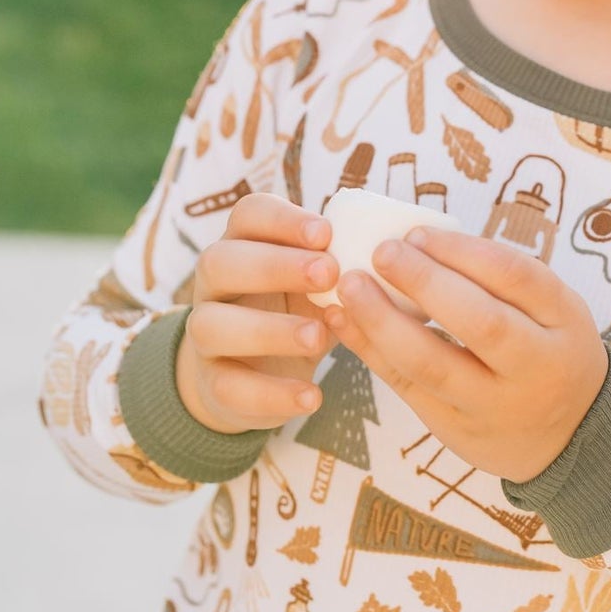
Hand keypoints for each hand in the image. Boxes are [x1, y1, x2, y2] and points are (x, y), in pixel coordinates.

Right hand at [179, 195, 340, 433]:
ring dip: (268, 329)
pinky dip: (272, 393)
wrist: (256, 376)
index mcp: (243, 246)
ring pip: (212, 325)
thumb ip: (343, 265)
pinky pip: (229, 388)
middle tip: (329, 273)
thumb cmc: (298, 311)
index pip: (247, 215)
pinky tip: (312, 396)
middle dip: (273, 265)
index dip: (281, 220)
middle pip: (219, 261)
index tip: (326, 232)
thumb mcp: (316, 284)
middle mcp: (215, 285)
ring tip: (318, 336)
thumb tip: (404, 250)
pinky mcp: (213, 384)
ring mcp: (206, 335)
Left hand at [321, 226, 608, 482]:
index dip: (463, 251)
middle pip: (481, 324)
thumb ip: (501, 278)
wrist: (569, 437)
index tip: (416, 232)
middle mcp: (534, 368)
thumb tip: (420, 239)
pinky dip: (371, 351)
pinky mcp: (455, 429)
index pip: (516, 277)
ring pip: (434, 365)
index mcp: (562, 324)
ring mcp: (494, 406)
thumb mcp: (551, 309)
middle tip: (381, 251)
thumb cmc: (547, 349)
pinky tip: (344, 321)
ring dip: (384, 322)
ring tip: (349, 286)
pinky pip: (407, 388)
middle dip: (425, 283)